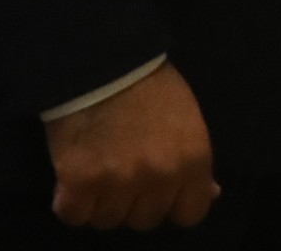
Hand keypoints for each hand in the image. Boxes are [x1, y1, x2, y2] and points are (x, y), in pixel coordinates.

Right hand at [45, 63, 214, 230]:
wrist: (102, 61)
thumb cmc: (149, 84)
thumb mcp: (187, 119)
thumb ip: (194, 161)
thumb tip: (211, 193)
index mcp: (193, 160)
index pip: (190, 214)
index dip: (173, 203)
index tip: (159, 189)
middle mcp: (159, 177)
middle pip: (145, 220)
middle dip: (134, 200)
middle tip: (123, 171)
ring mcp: (118, 183)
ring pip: (107, 220)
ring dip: (100, 201)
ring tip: (97, 167)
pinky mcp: (78, 183)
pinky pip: (72, 216)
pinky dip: (69, 201)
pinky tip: (73, 178)